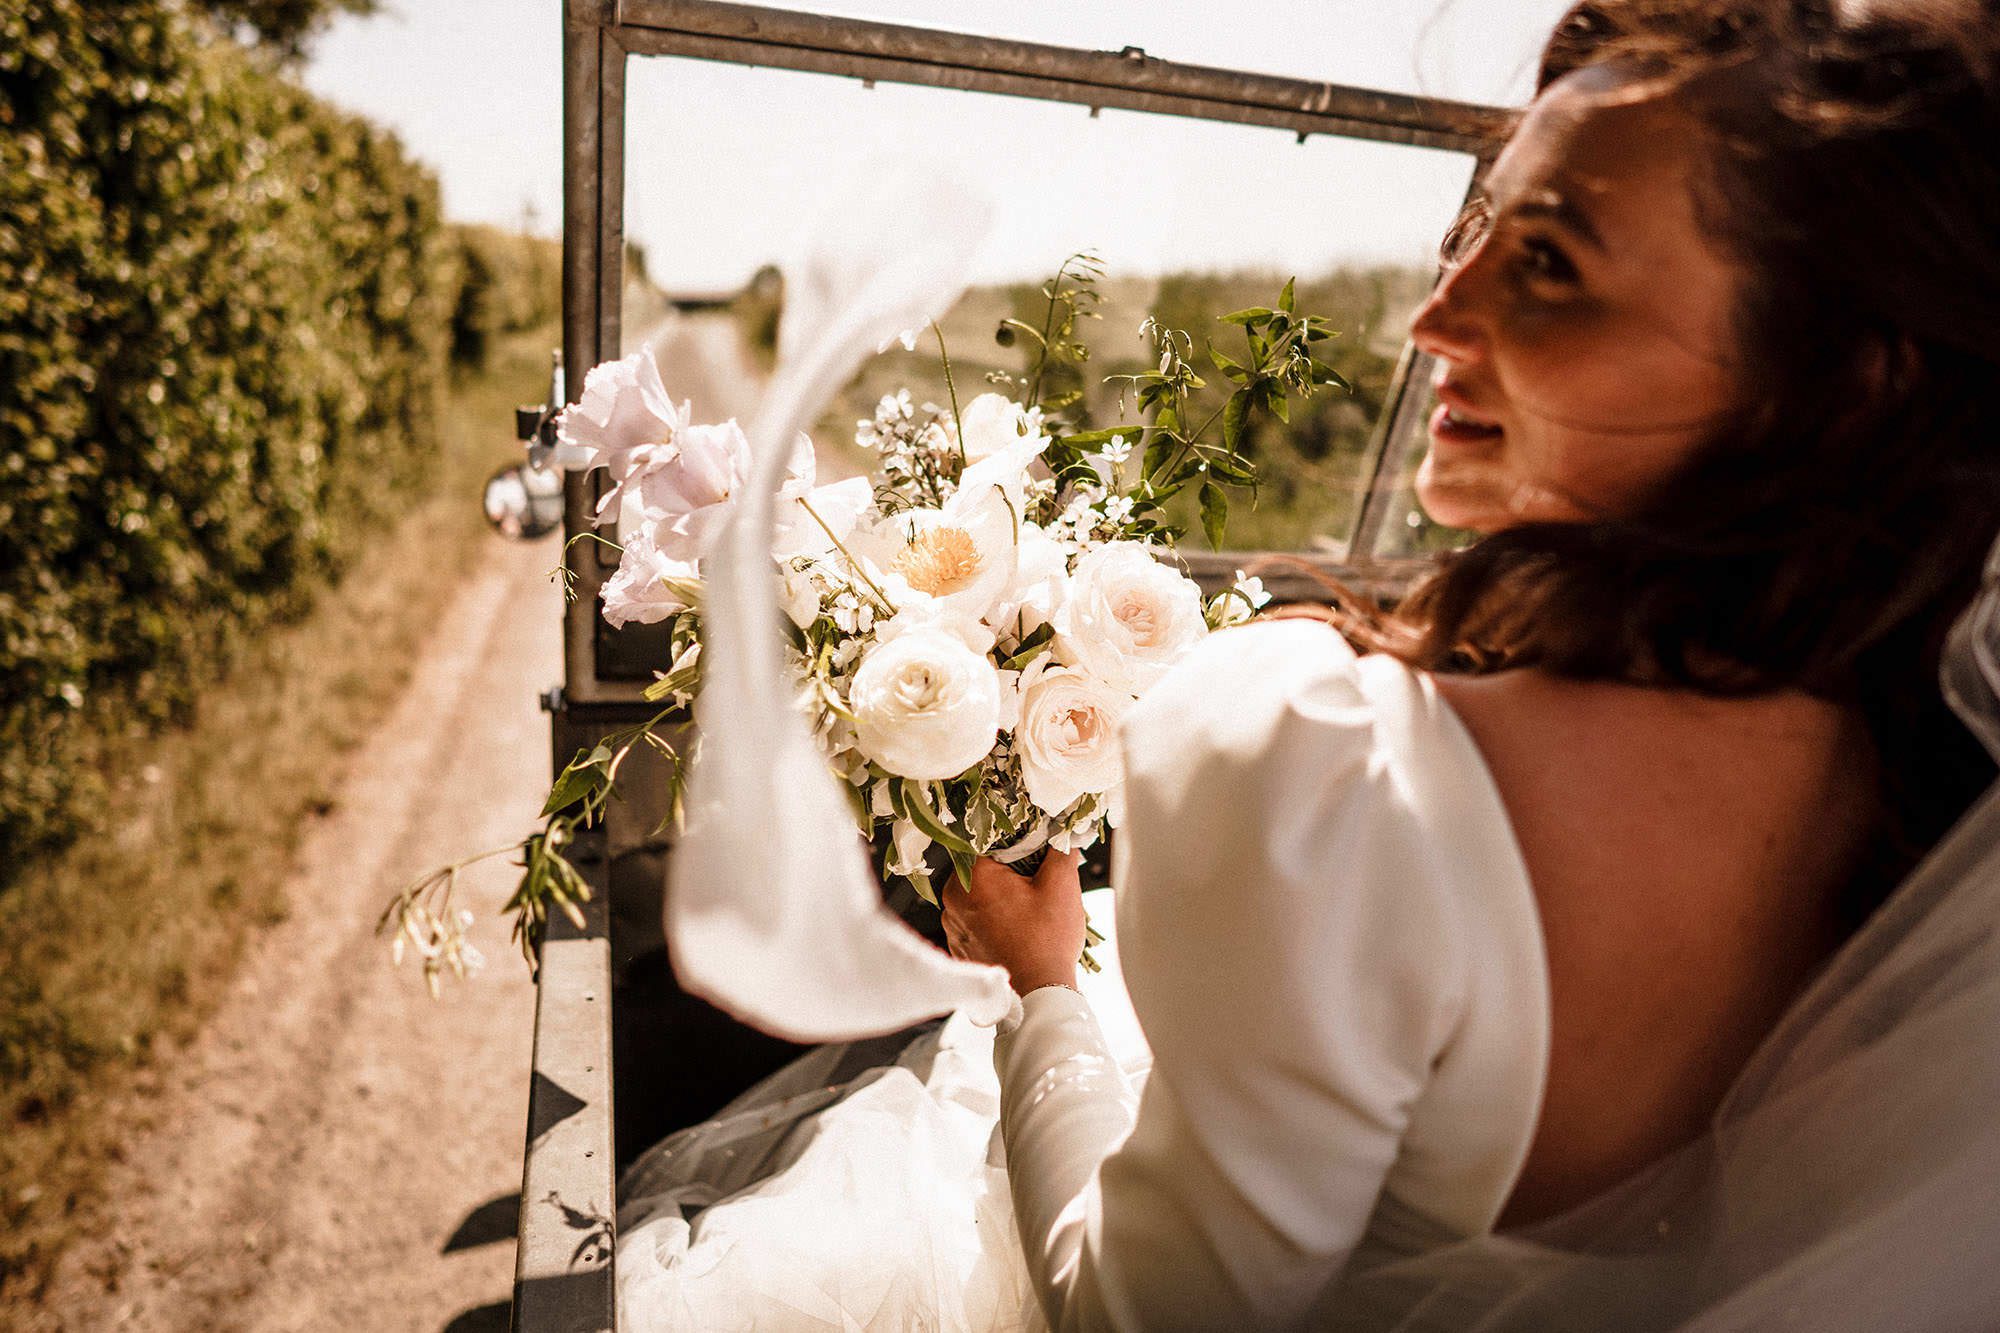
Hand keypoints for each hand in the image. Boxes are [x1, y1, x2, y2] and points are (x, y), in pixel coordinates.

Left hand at [940, 852, 1084, 996]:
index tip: (1036, 856)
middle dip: (1011, 873)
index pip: (991, 841)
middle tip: (1037, 886)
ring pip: (980, 896)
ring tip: (1030, 913)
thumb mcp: (1062, 884)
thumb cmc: (1047, 941)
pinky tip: (1018, 931)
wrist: (1037, 994)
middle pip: (984, 870)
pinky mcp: (959, 948)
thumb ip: (1060, 848)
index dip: (1018, 845)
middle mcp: (953, 900)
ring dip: (1002, 898)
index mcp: (972, 878)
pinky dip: (994, 921)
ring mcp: (953, 926)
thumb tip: (1061, 832)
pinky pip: (976, 922)